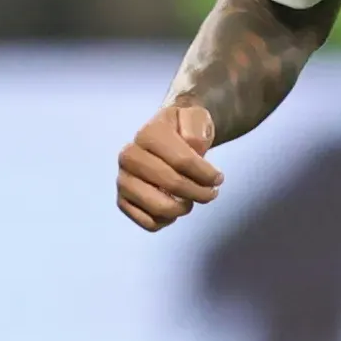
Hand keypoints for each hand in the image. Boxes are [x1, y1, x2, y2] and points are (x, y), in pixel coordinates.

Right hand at [116, 103, 223, 230]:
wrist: (166, 136)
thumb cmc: (184, 129)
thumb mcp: (195, 118)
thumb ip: (196, 128)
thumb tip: (194, 146)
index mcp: (147, 133)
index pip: (182, 161)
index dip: (206, 174)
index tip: (218, 178)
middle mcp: (129, 156)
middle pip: (172, 184)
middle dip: (199, 192)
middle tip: (211, 193)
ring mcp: (123, 180)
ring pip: (158, 207)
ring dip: (183, 208)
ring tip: (190, 200)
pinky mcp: (122, 201)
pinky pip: (148, 222)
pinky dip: (166, 221)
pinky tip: (174, 207)